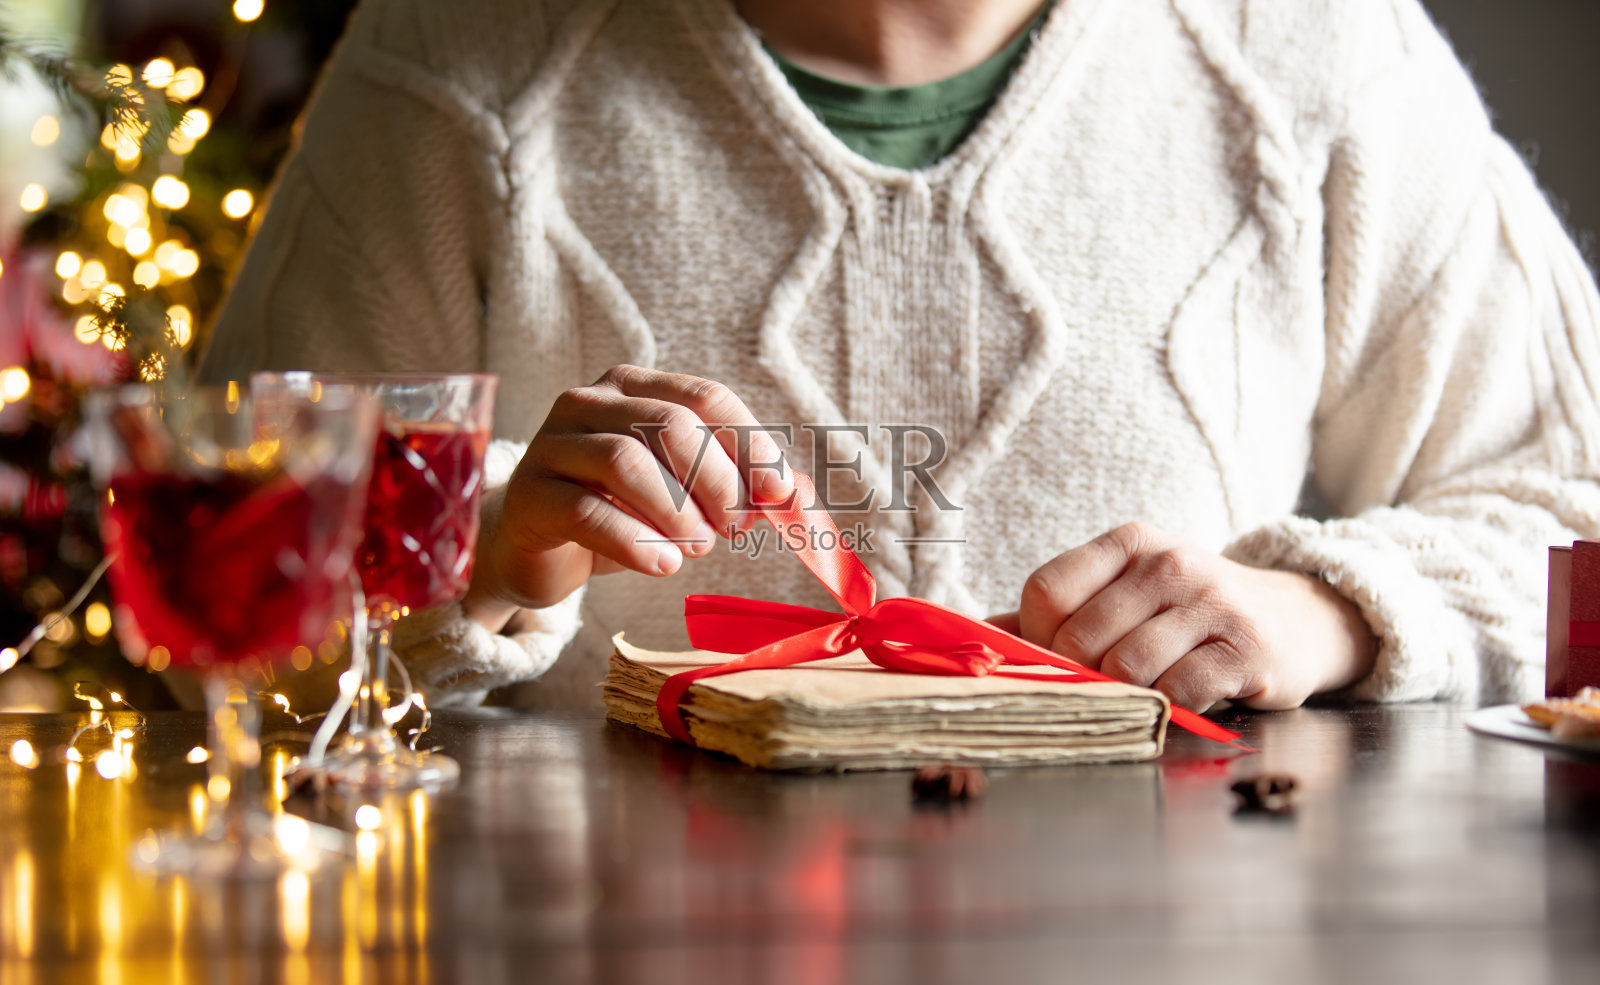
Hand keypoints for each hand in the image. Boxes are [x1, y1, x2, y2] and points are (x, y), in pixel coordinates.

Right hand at [461, 366, 791, 628]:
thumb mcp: (680, 493)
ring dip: (677, 512)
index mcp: (634, 387)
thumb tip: (797, 495)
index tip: (779, 492)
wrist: (535, 549)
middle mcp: (588, 402)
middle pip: (670, 426)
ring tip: (696, 547)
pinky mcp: (529, 496)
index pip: (705, 398)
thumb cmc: (618, 513)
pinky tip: (664, 565)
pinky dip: (636, 542)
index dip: (750, 444)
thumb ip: (735, 486)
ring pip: (626, 461)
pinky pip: (587, 511)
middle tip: (732, 529)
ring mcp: (551, 445)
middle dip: (716, 482)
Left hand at [997, 522, 1376, 711]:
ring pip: (1125, 669)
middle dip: (1082, 676)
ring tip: (1150, 687)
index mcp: (1128, 543)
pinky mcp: (1246, 649)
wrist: (1298, 620)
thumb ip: (1055, 615)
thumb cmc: (1190, 614)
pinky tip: (1184, 697)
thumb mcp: (1127, 593)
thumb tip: (975, 636)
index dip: (1038, 637)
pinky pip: (1178, 691)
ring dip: (1127, 695)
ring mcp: (1211, 603)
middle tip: (1109, 683)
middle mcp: (1168, 564)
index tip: (1062, 654)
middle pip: (1079, 639)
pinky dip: (1169, 707)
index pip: (1045, 592)